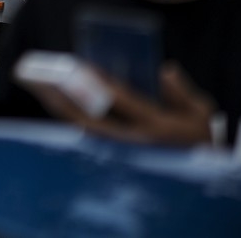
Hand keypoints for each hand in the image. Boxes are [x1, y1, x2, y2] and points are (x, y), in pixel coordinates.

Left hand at [25, 62, 215, 146]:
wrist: (198, 174)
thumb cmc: (198, 137)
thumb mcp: (200, 112)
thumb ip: (182, 92)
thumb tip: (165, 70)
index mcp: (156, 126)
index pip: (122, 102)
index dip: (100, 84)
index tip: (81, 67)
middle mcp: (132, 141)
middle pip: (90, 118)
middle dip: (65, 97)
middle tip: (43, 78)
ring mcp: (120, 151)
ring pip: (82, 129)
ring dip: (60, 107)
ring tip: (40, 86)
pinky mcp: (112, 154)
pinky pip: (84, 135)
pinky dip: (68, 117)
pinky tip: (54, 101)